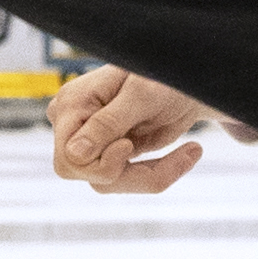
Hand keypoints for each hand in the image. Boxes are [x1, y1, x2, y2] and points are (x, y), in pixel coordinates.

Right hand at [47, 65, 257, 195]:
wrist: (186, 81)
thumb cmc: (162, 75)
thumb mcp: (140, 95)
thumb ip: (107, 123)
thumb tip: (74, 153)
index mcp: (72, 103)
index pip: (69, 158)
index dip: (101, 162)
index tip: (129, 145)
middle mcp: (75, 125)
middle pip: (88, 175)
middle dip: (131, 174)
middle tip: (173, 159)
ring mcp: (92, 142)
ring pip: (108, 183)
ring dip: (150, 176)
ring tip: (187, 154)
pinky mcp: (112, 154)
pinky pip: (127, 181)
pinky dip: (157, 174)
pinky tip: (185, 155)